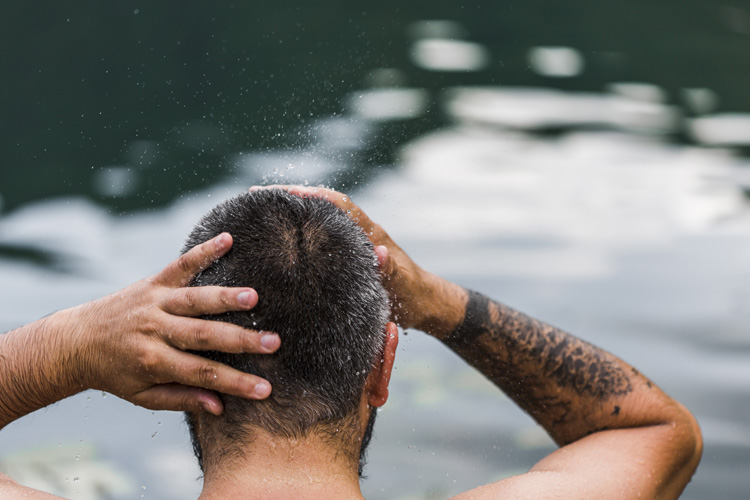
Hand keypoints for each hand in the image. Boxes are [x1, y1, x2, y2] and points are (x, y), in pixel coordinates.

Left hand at [68, 232, 279, 414]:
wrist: (75, 342)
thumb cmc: (115, 373)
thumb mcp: (144, 395)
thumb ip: (182, 398)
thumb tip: (221, 407)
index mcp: (153, 362)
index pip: (202, 374)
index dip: (236, 383)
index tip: (266, 389)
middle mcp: (153, 330)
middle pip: (203, 336)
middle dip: (241, 340)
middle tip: (274, 343)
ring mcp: (154, 302)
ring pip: (194, 299)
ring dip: (225, 297)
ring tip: (254, 297)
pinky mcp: (152, 282)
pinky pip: (180, 265)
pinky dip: (204, 251)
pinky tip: (227, 240)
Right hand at [250, 185, 465, 336]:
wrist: (428, 306)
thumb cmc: (415, 296)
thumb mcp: (402, 285)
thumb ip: (390, 270)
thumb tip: (378, 254)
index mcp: (371, 235)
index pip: (339, 205)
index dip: (312, 195)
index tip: (282, 193)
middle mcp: (361, 235)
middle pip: (324, 207)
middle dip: (294, 200)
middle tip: (259, 200)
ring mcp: (356, 246)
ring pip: (322, 223)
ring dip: (297, 215)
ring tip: (263, 217)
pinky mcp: (353, 260)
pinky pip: (324, 241)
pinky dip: (304, 236)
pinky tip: (284, 243)